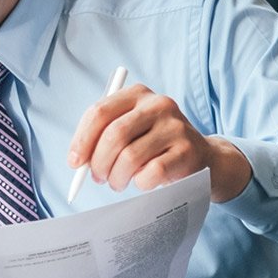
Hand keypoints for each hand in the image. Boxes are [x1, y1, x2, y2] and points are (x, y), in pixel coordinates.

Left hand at [66, 83, 251, 202]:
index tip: (74, 162)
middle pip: (114, 135)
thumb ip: (102, 137)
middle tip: (97, 177)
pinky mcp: (188, 151)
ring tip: (117, 182)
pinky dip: (139, 184)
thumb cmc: (154, 146)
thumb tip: (76, 159)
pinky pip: (151, 174)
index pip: (100, 112)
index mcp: (138, 94)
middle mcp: (158, 104)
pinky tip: (142, 182)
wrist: (202, 157)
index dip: (82, 139)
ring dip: (116, 177)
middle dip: (98, 162)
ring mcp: (176, 126)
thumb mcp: (130, 131)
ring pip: (130, 157)